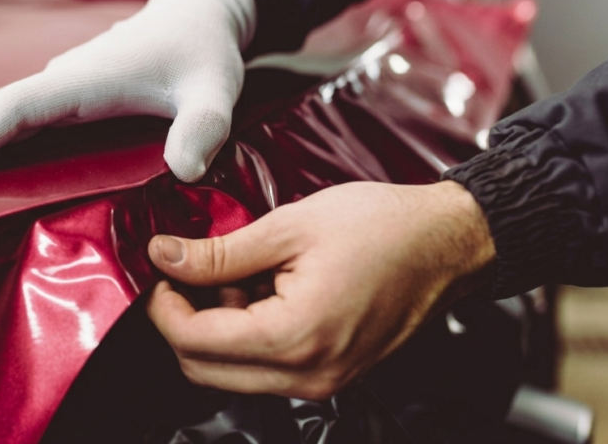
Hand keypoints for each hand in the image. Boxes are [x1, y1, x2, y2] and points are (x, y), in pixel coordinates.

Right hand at [0, 0, 255, 182]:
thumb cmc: (202, 52)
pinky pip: (7, 110)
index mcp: (87, 81)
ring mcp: (59, 84)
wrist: (194, 15)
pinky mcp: (63, 91)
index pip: (22, 108)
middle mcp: (62, 80)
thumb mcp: (216, 89)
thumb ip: (205, 126)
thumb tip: (186, 170)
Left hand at [146, 181, 495, 399]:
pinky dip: (248, 335)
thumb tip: (165, 256)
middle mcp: (308, 375)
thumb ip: (220, 251)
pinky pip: (266, 369)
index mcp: (295, 336)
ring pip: (232, 372)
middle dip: (185, 320)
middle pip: (204, 368)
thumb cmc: (382, 228)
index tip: (161, 270)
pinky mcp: (330, 375)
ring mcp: (322, 381)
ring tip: (242, 273)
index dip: (163, 305)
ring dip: (218, 327)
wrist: (447, 243)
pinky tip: (265, 290)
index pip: (193, 342)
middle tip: (192, 270)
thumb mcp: (289, 227)